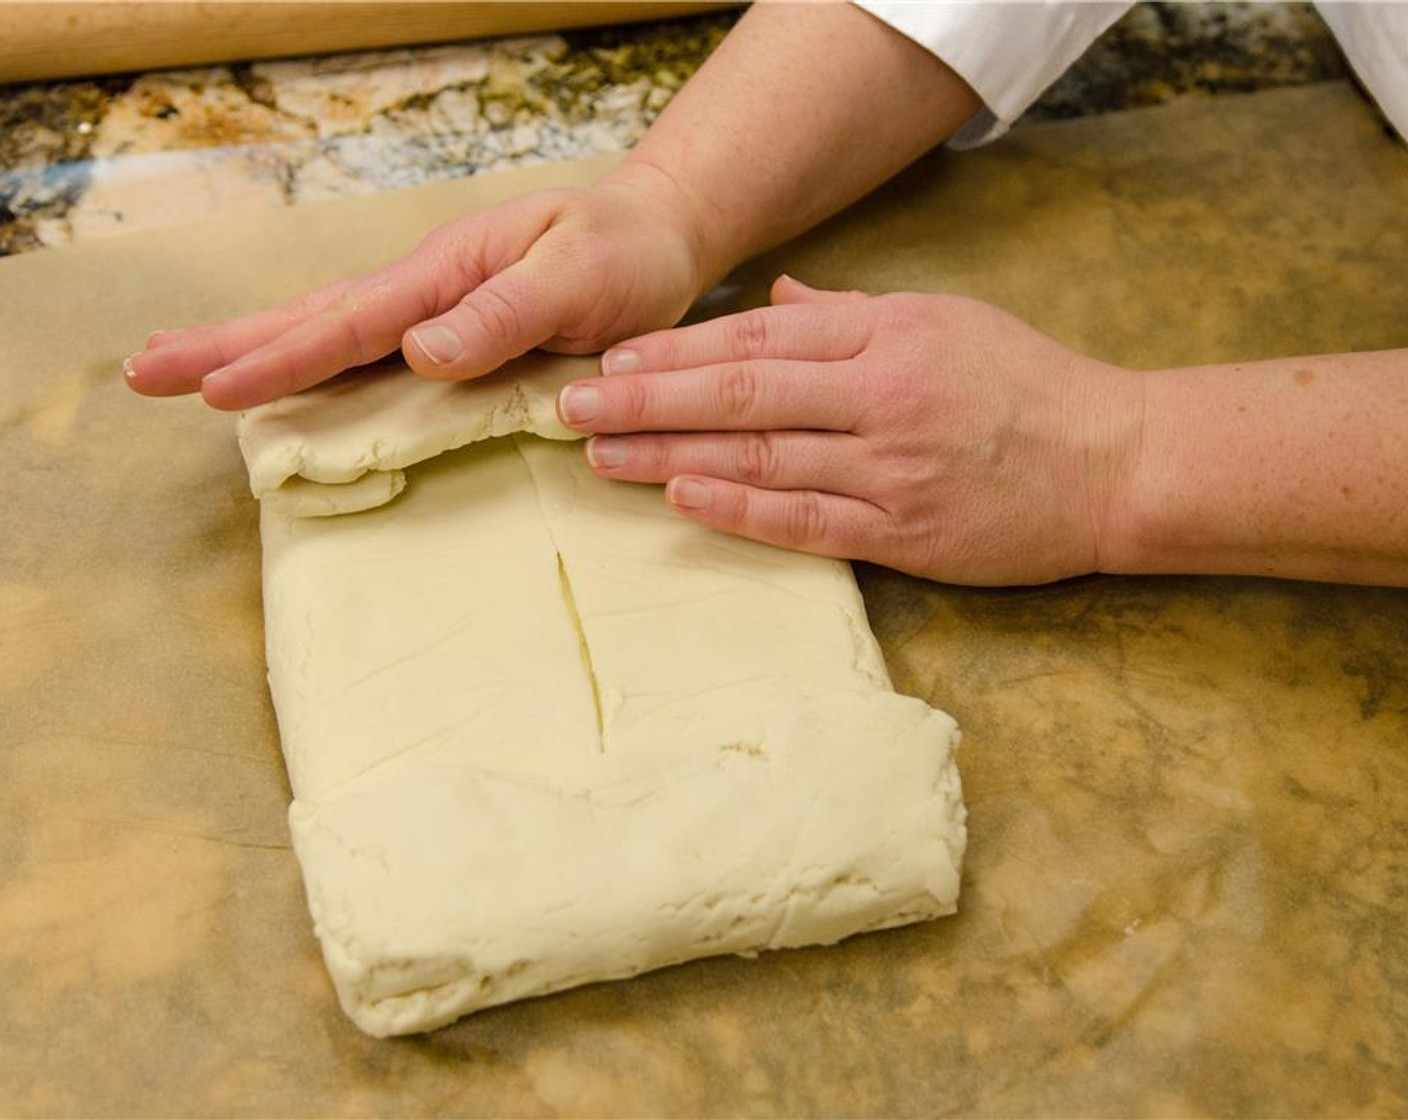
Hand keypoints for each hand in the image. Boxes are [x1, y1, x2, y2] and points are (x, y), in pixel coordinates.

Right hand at [123, 166, 706, 409]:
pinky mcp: (450, 339)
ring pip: (329, 338)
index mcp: (446, 273)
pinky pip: (370, 361)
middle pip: (312, 322)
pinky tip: (283, 390)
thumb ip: (506, 314)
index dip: (284, 360)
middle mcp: (425, 291)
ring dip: (254, 356)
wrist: (652, 240)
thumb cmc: (621, 255)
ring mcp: (432, 313)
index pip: (351, 322)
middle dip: (228, 348)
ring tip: (181, 375)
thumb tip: (421, 353)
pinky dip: (315, 372)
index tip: (215, 389)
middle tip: (142, 373)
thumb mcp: (580, 279)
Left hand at [557, 277, 1144, 585]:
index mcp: (889, 332)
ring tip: (600, 454)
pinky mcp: (905, 532)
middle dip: (646, 399)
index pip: (758, 338)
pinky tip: (681, 498)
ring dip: (670, 455)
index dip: (675, 350)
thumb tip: (776, 303)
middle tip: (571, 405)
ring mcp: (892, 467)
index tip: (612, 360)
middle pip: (741, 393)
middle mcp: (882, 394)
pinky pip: (806, 521)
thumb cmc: (1030, 385)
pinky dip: (739, 509)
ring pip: (760, 457)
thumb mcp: (947, 319)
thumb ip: (855, 313)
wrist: (1117, 462)